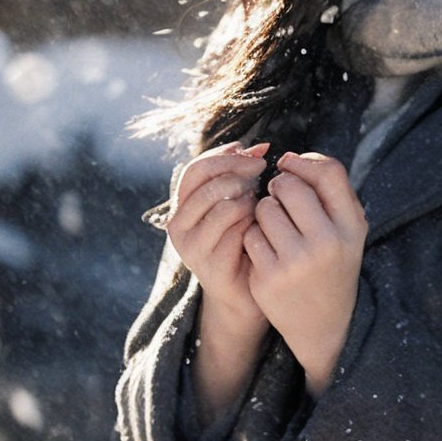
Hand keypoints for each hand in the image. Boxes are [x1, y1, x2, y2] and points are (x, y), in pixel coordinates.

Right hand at [166, 141, 270, 345]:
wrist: (246, 294)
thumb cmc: (246, 242)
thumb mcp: (240, 203)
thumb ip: (242, 175)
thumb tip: (259, 146)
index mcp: (182, 206)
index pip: (196, 168)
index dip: (226, 156)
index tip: (256, 153)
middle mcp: (179, 226)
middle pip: (206, 182)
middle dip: (239, 171)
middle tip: (262, 172)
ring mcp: (192, 248)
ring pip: (221, 205)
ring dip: (248, 200)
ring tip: (260, 206)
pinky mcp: (209, 266)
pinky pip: (235, 231)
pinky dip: (253, 223)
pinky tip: (261, 228)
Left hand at [244, 152, 367, 396]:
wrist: (324, 324)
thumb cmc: (334, 263)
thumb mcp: (348, 229)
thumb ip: (330, 191)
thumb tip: (290, 158)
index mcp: (351, 226)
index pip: (329, 172)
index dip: (304, 162)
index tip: (291, 167)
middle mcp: (326, 243)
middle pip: (289, 186)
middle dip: (279, 188)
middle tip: (281, 200)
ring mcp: (295, 262)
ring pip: (263, 209)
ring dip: (264, 213)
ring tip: (276, 229)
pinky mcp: (268, 278)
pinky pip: (249, 235)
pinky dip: (254, 237)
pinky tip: (267, 250)